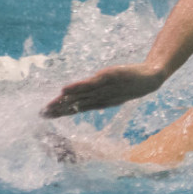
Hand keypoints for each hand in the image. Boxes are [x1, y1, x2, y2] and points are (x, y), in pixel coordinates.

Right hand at [42, 63, 164, 117]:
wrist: (151, 78)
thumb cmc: (131, 84)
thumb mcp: (113, 91)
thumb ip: (97, 93)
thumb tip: (83, 96)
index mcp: (100, 101)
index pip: (77, 108)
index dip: (62, 112)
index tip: (45, 116)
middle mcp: (100, 98)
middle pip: (76, 105)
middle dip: (58, 110)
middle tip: (41, 115)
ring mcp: (104, 89)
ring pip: (80, 96)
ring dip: (64, 101)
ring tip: (48, 106)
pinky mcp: (108, 78)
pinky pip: (91, 84)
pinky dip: (77, 87)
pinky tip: (64, 89)